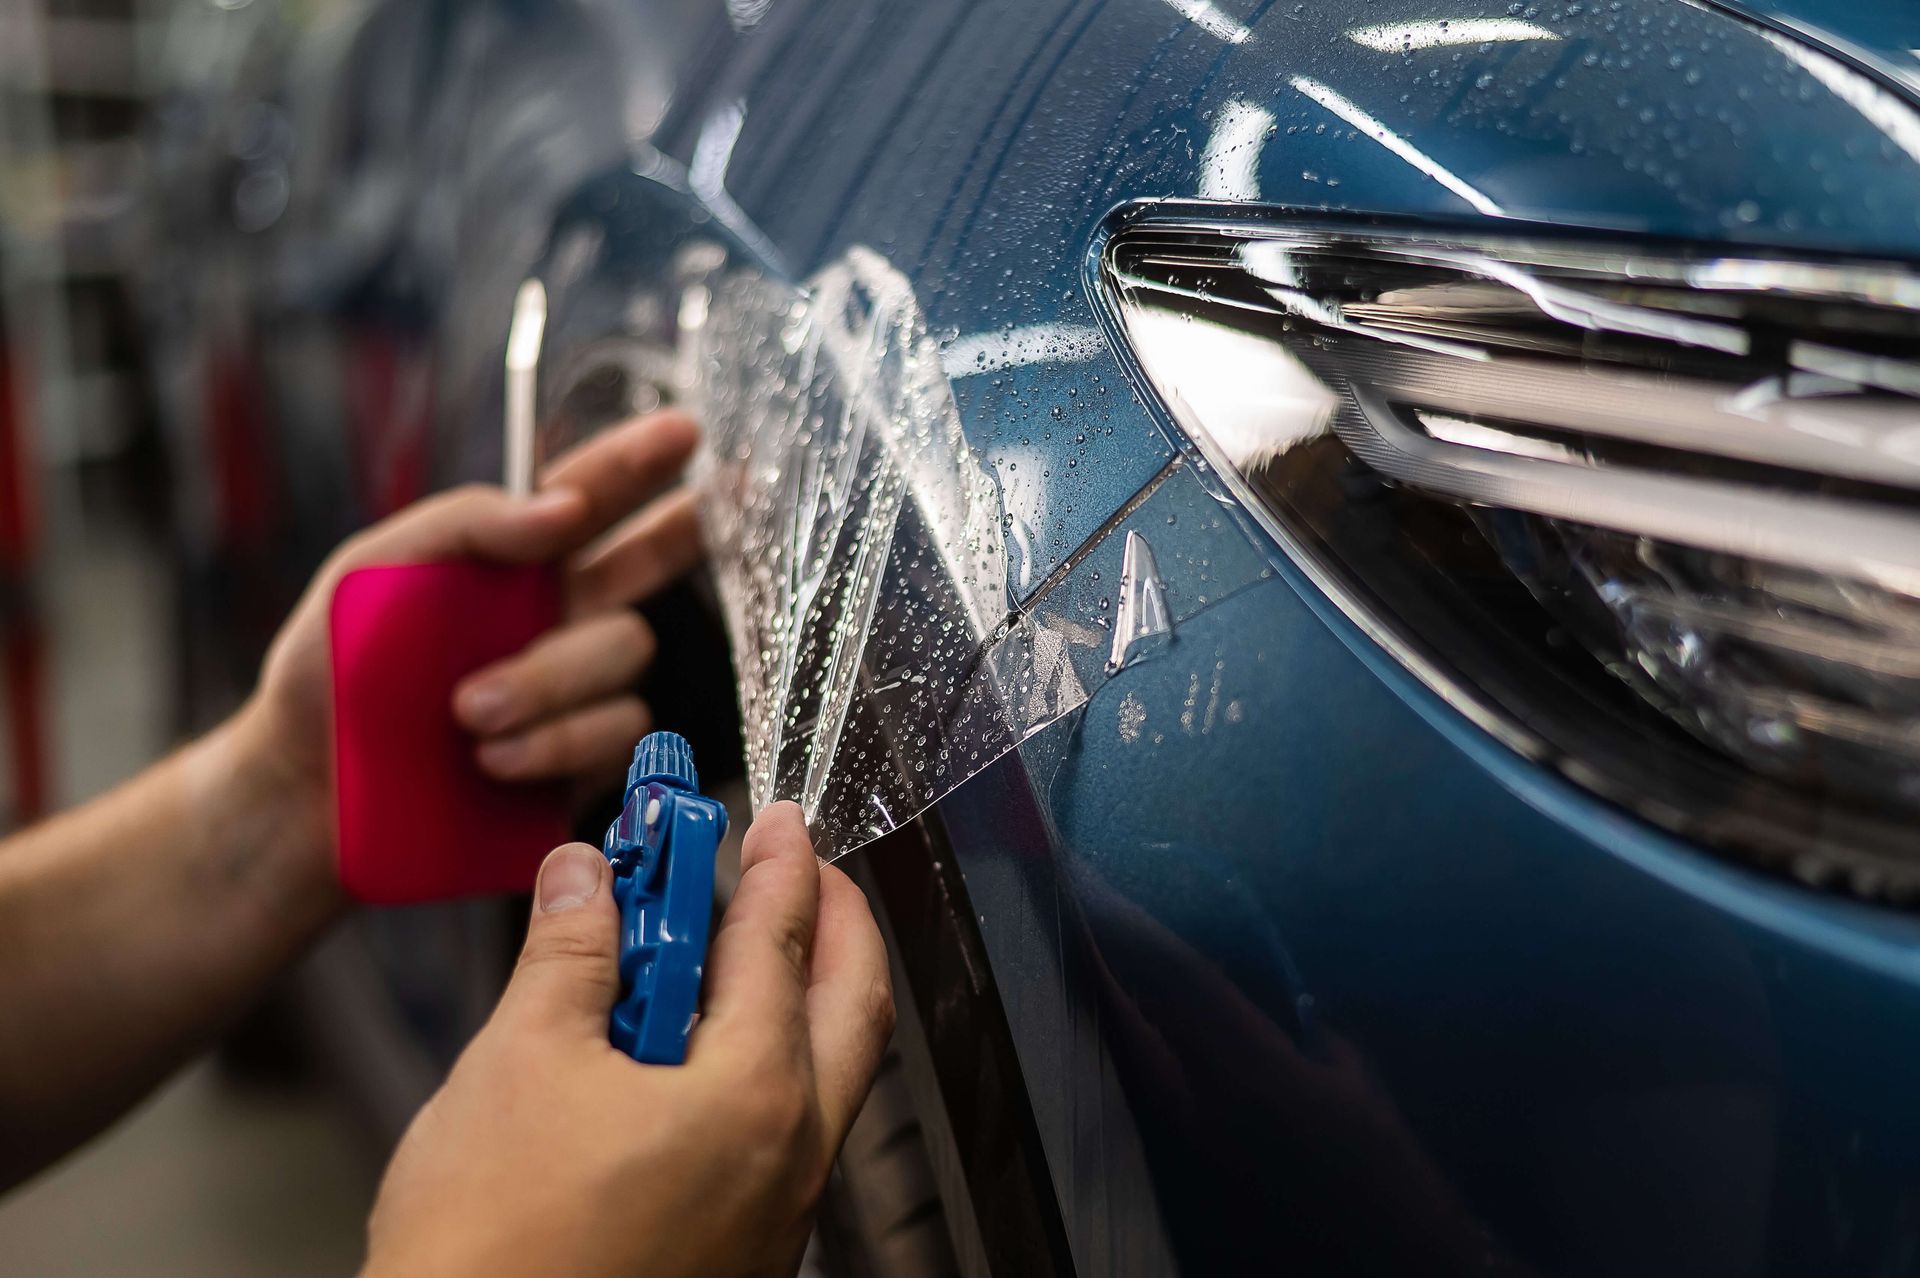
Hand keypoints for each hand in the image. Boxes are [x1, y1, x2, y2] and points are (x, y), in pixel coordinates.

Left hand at [246, 410, 702, 891]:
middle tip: (714, 501)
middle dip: (684, 527)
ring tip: (469, 712)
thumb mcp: (370, 571)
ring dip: (549, 677)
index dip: (639, 460)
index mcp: (511, 560)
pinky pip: (615, 731)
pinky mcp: (585, 761)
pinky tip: (496, 759)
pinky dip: (556, 741)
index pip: (587, 493)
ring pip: (625, 648)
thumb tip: (563, 509)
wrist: (308, 795)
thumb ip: (464, 522)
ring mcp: (578, 689)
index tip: (685, 430)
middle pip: (649, 557)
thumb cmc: (331, 676)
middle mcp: (560, 615)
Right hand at [362, 803, 894, 1277]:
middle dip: (832, 925)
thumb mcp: (520, 1063)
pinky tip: (695, 1059)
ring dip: (799, 998)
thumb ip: (569, 954)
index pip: (782, 941)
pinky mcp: (743, 1255)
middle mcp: (791, 1157)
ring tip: (739, 950)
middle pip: (850, 1006)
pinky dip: (763, 1069)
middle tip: (799, 869)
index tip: (776, 819)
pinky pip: (784, 1136)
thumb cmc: (491, 1250)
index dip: (777, 864)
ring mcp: (775, 1215)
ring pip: (826, 1077)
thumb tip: (584, 877)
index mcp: (753, 1095)